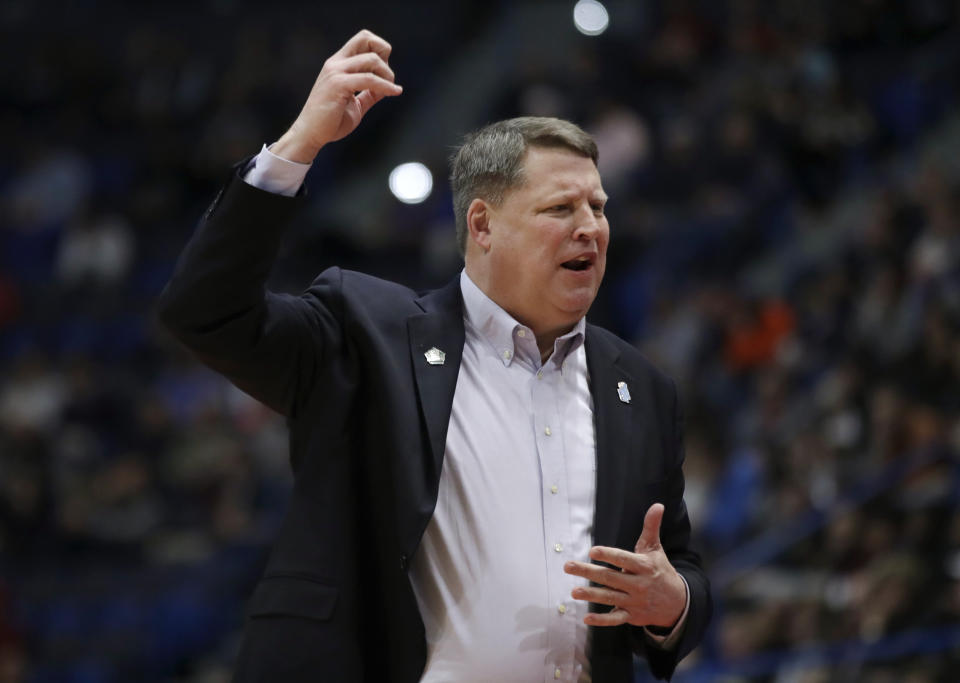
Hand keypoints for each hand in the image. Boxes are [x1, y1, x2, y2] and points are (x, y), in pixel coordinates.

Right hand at [272, 29, 401, 162]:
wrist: (311, 134)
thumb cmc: (330, 121)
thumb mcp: (355, 104)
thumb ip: (369, 94)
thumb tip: (386, 89)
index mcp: (338, 64)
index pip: (362, 39)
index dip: (379, 50)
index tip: (384, 73)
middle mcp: (336, 63)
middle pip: (366, 38)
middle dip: (384, 54)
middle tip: (388, 78)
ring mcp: (336, 72)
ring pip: (371, 59)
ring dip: (388, 74)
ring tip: (390, 90)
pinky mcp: (338, 85)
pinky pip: (369, 79)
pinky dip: (385, 86)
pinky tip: (393, 93)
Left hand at [564, 503, 685, 628]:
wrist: (678, 603)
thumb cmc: (661, 570)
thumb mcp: (656, 549)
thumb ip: (651, 527)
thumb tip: (657, 505)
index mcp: (644, 566)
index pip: (624, 560)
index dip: (609, 555)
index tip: (592, 551)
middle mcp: (639, 584)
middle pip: (610, 578)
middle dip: (588, 572)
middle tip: (568, 566)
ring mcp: (635, 602)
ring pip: (609, 598)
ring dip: (590, 595)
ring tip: (574, 591)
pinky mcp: (632, 615)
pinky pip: (615, 619)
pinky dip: (601, 621)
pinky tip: (586, 618)